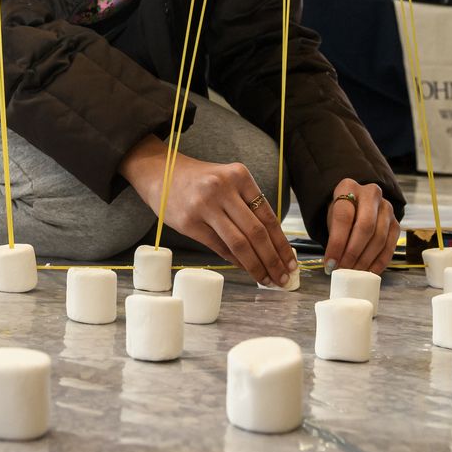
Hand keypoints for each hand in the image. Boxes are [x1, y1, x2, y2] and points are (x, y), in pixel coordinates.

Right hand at [119, 135, 298, 286]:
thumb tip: (271, 244)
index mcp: (239, 175)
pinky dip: (235, 261)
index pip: (268, 216)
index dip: (282, 243)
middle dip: (273, 259)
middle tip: (283, 278)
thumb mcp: (227, 181)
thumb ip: (247, 205)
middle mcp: (223, 189)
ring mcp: (204, 206)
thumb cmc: (200, 180)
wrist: (160, 172)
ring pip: (239, 243)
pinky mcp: (189, 222)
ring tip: (267, 279)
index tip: (291, 262)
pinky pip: (219, 247)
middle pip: (256, 232)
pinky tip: (245, 269)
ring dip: (256, 266)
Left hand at [323, 178, 399, 274]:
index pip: (344, 216)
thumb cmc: (342, 214)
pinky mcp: (396, 223)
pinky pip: (390, 246)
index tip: (330, 262)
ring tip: (353, 273)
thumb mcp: (332, 219)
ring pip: (379, 238)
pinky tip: (368, 272)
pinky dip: (379, 262)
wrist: (357, 206)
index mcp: (349, 187)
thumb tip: (333, 265)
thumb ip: (333, 238)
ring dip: (365, 260)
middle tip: (343, 269)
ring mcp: (387, 208)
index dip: (337, 243)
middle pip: (365, 226)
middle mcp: (371, 194)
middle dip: (353, 252)